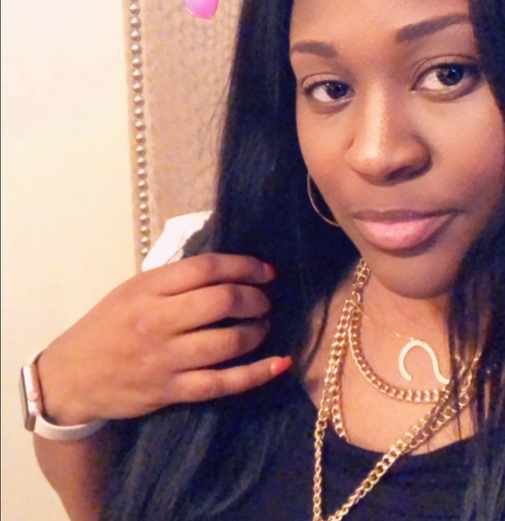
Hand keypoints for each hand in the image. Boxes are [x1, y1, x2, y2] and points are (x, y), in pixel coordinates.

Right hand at [37, 254, 289, 425]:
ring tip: (263, 325)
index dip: (245, 266)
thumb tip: (229, 271)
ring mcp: (166, 358)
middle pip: (223, 301)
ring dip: (257, 330)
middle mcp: (158, 321)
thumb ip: (175, 280)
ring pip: (228, 341)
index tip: (266, 271)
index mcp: (148, 289)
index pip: (207, 268)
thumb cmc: (108, 325)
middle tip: (264, 300)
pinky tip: (279, 364)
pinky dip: (256, 373)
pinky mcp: (171, 391)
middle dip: (255, 298)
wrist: (72, 376)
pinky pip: (222, 383)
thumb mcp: (134, 290)